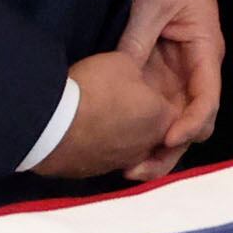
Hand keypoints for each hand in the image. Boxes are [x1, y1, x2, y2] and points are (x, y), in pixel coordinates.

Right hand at [34, 50, 184, 178]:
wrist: (52, 123)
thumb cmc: (95, 89)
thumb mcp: (123, 62)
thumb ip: (140, 63)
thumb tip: (138, 65)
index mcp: (163, 119)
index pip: (180, 113)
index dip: (164, 99)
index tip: (150, 88)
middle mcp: (147, 146)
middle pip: (158, 135)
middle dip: (148, 120)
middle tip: (130, 103)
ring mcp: (120, 162)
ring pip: (133, 150)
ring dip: (125, 136)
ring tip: (109, 117)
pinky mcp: (94, 171)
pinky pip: (106, 158)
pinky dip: (103, 146)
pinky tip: (89, 132)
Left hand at [116, 0, 221, 181]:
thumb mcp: (152, 4)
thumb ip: (138, 44)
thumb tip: (122, 81)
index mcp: (204, 52)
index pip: (207, 100)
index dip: (190, 125)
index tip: (164, 140)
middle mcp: (195, 67)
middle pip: (192, 120)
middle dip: (169, 149)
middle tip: (136, 170)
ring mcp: (177, 69)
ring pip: (172, 117)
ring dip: (154, 143)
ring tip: (125, 166)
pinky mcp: (159, 66)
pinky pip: (154, 102)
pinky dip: (143, 124)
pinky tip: (121, 140)